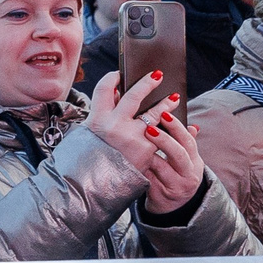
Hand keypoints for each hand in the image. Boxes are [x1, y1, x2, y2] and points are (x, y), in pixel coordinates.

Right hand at [87, 72, 204, 212]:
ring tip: (175, 98)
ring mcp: (131, 137)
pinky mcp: (146, 150)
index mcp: (95, 120)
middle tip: (158, 75)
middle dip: (147, 83)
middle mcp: (113, 125)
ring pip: (154, 113)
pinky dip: (168, 129)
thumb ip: (100, 116)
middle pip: (134, 95)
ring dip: (166, 104)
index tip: (119, 74)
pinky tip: (174, 126)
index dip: (112, 79)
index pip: (103, 89)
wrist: (91, 188)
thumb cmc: (87, 161)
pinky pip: (160, 135)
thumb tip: (114, 95)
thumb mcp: (87, 135)